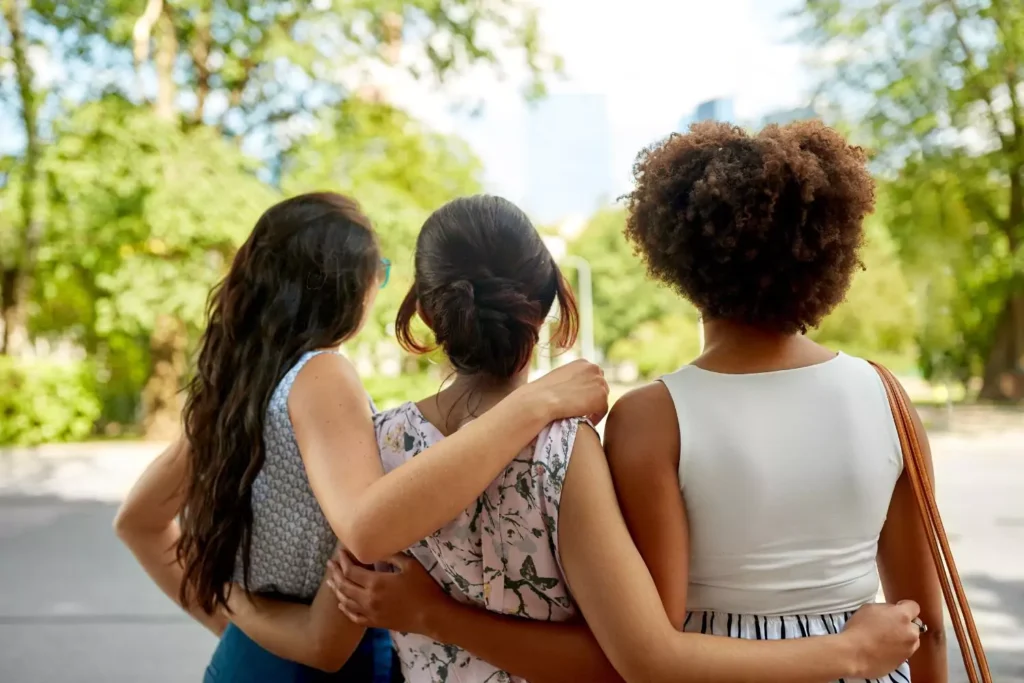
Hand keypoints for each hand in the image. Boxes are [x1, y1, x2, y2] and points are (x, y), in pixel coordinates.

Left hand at [326, 549, 448, 634]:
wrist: (432, 615)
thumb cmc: (423, 588)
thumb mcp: (410, 565)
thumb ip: (392, 556)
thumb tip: (378, 551)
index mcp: (375, 583)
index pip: (351, 571)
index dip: (343, 561)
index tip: (340, 552)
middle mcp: (368, 599)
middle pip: (344, 586)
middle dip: (336, 573)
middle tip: (330, 564)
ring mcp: (370, 613)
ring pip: (346, 601)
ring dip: (337, 590)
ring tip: (331, 582)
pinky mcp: (376, 623)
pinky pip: (354, 617)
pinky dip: (346, 610)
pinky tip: (342, 605)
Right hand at [526, 359, 608, 424]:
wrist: (541, 400)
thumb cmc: (543, 391)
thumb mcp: (559, 378)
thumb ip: (572, 379)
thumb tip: (576, 389)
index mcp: (583, 362)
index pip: (592, 376)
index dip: (587, 390)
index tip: (579, 400)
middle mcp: (594, 369)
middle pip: (600, 386)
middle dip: (593, 397)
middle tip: (582, 410)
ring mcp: (599, 382)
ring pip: (602, 398)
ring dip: (594, 407)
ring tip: (583, 417)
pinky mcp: (601, 398)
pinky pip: (602, 411)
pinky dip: (595, 417)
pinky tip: (584, 422)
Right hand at [841, 601, 922, 677]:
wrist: (854, 654)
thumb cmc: (858, 628)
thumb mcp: (869, 608)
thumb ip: (886, 608)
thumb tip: (891, 612)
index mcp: (902, 615)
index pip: (914, 606)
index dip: (904, 606)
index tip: (896, 609)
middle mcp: (910, 632)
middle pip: (915, 625)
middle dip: (905, 624)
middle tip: (890, 626)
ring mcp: (909, 649)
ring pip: (912, 640)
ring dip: (904, 638)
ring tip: (887, 640)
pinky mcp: (903, 662)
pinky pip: (905, 652)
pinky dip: (898, 650)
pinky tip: (884, 649)